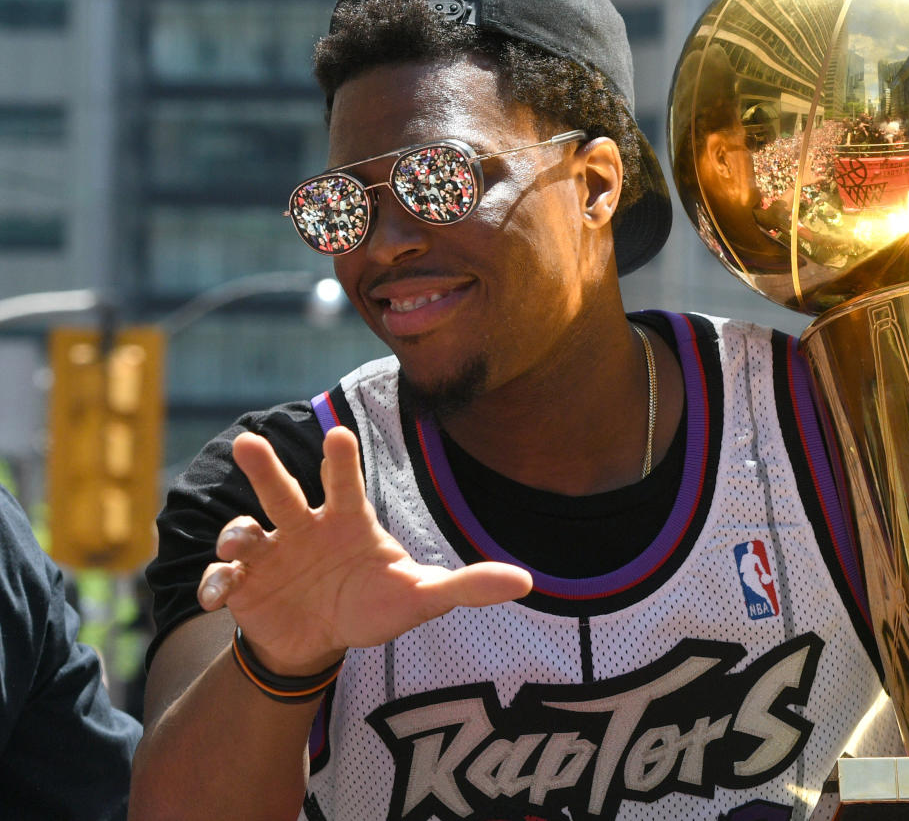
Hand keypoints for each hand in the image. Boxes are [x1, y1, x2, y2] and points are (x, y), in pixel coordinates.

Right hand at [197, 426, 532, 675]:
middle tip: (249, 442)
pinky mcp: (243, 583)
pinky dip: (215, 583)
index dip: (340, 461)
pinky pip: (221, 577)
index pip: (344, 483)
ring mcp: (270, 553)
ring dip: (237, 530)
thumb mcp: (422, 598)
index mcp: (347, 521)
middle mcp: (304, 526)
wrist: (322, 638)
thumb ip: (467, 586)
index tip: (337, 435)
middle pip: (282, 490)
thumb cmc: (374, 605)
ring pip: (244, 527)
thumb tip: (526, 582)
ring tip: (243, 540)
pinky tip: (215, 596)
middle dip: (266, 467)